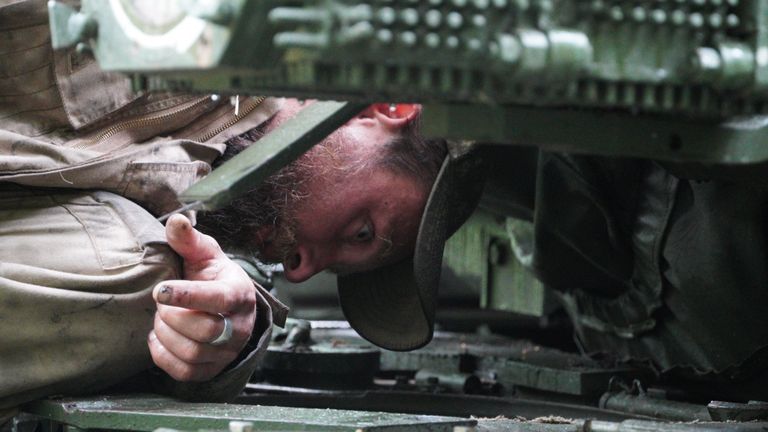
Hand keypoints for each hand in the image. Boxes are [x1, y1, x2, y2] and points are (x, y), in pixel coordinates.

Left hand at [148, 214, 256, 380]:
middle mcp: (239, 326)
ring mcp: (227, 352)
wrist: (229, 308)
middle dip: (173, 317)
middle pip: (205, 330)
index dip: (186, 296)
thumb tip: (175, 221)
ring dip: (166, 335)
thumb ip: (189, 239)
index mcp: (238, 294)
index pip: (217, 299)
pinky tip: (160, 336)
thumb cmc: (214, 277)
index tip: (159, 291)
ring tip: (162, 319)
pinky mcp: (212, 369)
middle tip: (161, 304)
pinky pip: (184, 371)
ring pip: (192, 353)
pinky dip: (163, 354)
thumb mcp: (205, 254)